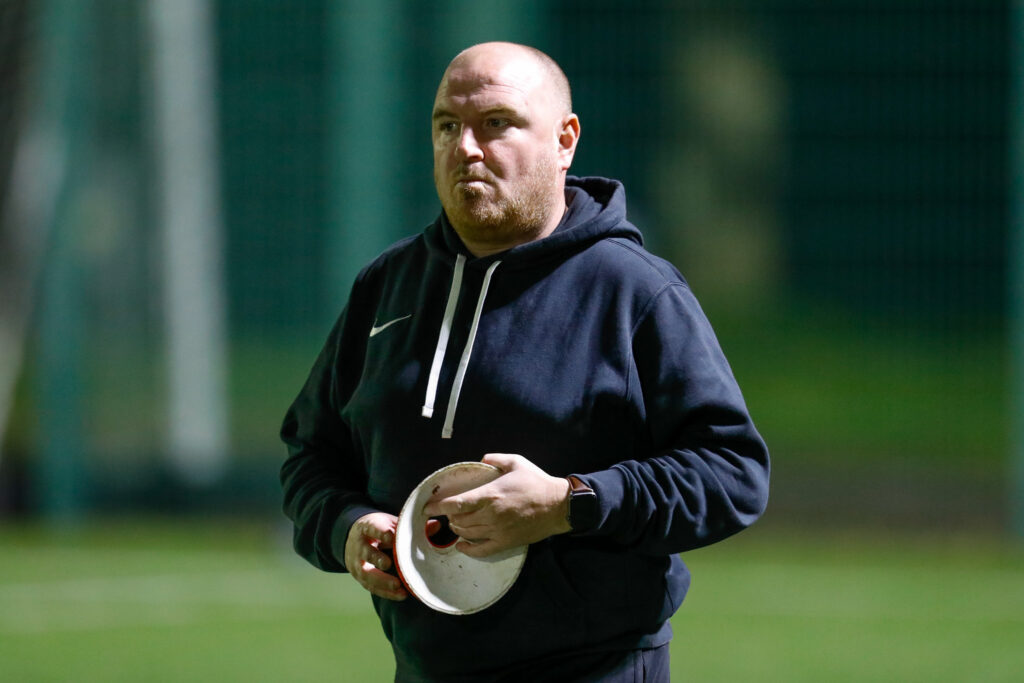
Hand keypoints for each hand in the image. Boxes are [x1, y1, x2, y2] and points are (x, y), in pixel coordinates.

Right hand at [344, 512, 407, 600]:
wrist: (353, 538)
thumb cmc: (378, 529)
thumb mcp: (390, 523)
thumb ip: (410, 527)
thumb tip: (437, 525)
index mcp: (366, 527)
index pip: (372, 528)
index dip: (380, 532)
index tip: (390, 536)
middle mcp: (359, 546)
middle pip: (366, 553)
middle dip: (376, 558)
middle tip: (388, 564)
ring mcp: (357, 563)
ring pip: (367, 573)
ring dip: (382, 581)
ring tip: (397, 586)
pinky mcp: (360, 577)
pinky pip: (372, 587)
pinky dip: (386, 592)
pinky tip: (401, 595)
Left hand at [421, 453, 571, 557]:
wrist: (558, 506)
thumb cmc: (537, 482)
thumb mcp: (517, 462)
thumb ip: (496, 459)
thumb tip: (482, 460)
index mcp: (491, 494)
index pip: (457, 504)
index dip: (438, 507)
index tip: (427, 508)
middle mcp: (491, 514)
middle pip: (459, 520)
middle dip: (449, 517)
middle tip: (448, 512)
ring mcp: (498, 530)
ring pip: (467, 534)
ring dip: (457, 529)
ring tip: (456, 523)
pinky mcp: (506, 542)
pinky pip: (481, 550)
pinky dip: (468, 549)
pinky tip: (462, 545)